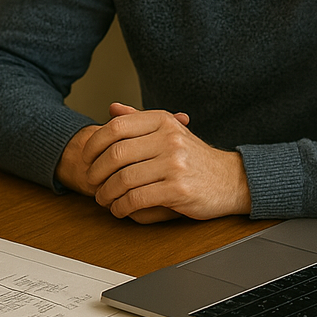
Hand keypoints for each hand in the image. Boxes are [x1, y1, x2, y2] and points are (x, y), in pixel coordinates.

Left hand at [56, 103, 250, 221]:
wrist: (231, 179)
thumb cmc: (193, 157)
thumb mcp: (169, 131)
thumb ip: (140, 120)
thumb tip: (112, 108)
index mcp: (163, 121)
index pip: (116, 127)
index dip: (94, 143)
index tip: (86, 157)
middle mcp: (169, 139)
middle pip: (115, 154)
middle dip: (96, 171)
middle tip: (90, 181)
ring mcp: (175, 165)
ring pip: (123, 179)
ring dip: (106, 193)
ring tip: (103, 198)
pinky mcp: (178, 191)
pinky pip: (137, 199)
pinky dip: (121, 207)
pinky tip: (119, 209)